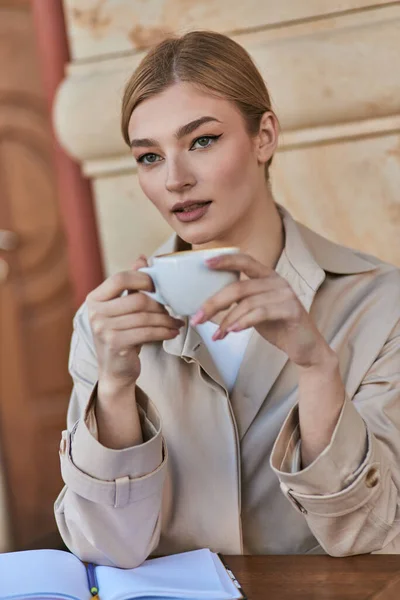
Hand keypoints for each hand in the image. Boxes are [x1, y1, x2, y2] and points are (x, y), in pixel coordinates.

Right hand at [87, 256, 184, 388]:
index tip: (157, 286)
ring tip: (175, 322)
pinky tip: (172, 332)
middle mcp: (95, 313)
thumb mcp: (123, 308)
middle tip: (171, 310)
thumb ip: (130, 284)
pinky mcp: (115, 344)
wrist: (115, 370)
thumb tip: (142, 258)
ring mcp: (103, 329)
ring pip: (145, 317)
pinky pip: (147, 332)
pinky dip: (164, 331)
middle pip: (137, 299)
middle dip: (159, 304)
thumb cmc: (121, 334)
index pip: (120, 279)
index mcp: (95, 298)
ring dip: (165, 319)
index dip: (143, 279)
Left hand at [191, 252, 330, 367]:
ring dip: (227, 320)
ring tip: (218, 335)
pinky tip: (233, 331)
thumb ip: (239, 300)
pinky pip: (261, 313)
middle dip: (214, 303)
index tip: (205, 263)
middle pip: (239, 287)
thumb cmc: (277, 326)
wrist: (305, 347)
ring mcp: (286, 295)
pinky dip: (243, 322)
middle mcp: (277, 281)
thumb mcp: (255, 309)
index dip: (225, 260)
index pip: (245, 261)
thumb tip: (207, 304)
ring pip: (247, 303)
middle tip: (197, 318)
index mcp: (267, 276)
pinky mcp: (292, 310)